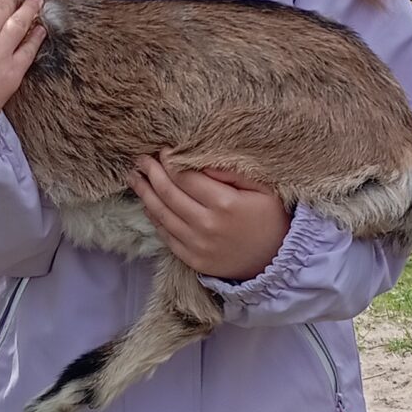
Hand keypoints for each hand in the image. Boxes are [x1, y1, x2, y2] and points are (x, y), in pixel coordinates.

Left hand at [133, 155, 291, 281]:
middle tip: (141, 159)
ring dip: (144, 193)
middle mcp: (206, 225)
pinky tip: (147, 203)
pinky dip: (154, 217)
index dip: (170, 161)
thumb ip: (230, 172)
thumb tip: (199, 161)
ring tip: (134, 177)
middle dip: (152, 173)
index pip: (185, 177)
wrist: (277, 261)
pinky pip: (166, 236)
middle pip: (168, 193)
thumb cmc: (271, 218)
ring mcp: (197, 245)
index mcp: (224, 203)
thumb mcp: (261, 188)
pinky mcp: (193, 259)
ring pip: (161, 214)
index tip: (163, 150)